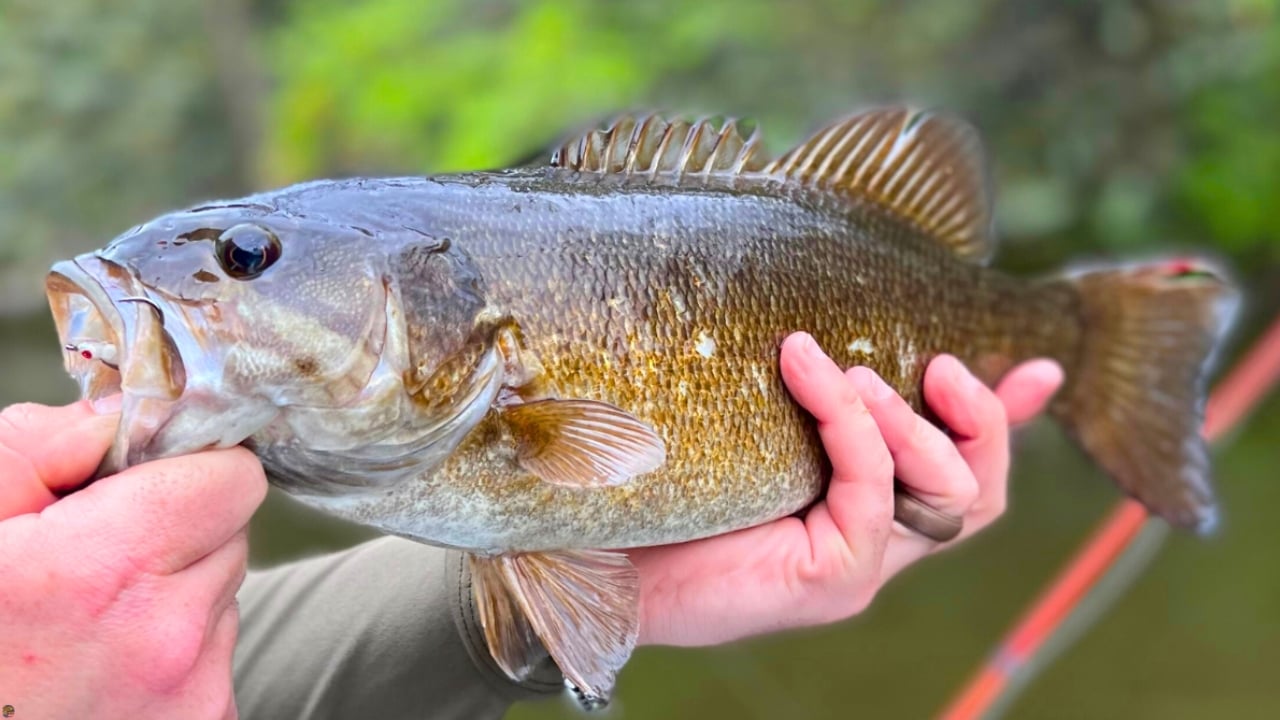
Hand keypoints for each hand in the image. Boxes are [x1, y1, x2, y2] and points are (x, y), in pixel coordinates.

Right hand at [0, 399, 266, 718]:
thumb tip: (118, 415)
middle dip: (174, 535)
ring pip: (221, 598)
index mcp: (108, 569)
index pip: (234, 480)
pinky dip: (172, 654)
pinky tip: (98, 668)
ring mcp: (190, 694)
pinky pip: (213, 658)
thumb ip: (42, 445)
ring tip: (83, 624)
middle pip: (230, 537)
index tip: (141, 483)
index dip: (188, 469)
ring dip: (172, 597)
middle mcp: (167, 638)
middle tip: (90, 561)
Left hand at [629, 333, 1063, 646]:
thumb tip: (810, 324)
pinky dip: (852, 426)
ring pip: (952, 495)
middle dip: (980, 418)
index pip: (967, 471)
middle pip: (982, 490)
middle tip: (940, 363)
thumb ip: (798, 394)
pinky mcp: (830, 582)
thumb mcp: (746, 423)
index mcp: (863, 510)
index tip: (1042, 368)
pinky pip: (875, 493)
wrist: (596, 554)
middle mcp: (874, 544)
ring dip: (910, 418)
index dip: (1010, 421)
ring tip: (849, 369)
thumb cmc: (663, 484)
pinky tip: (810, 374)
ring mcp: (858, 569)